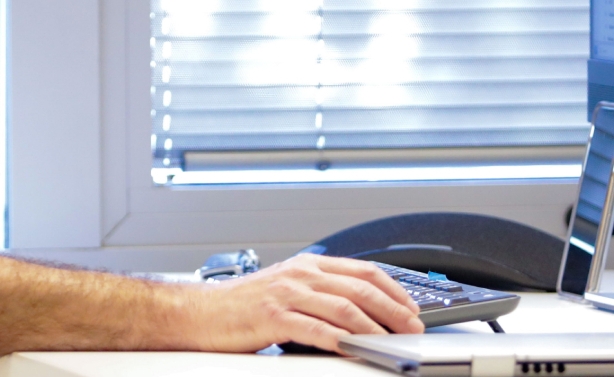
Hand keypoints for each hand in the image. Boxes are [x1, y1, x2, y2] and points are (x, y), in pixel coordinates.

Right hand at [173, 254, 422, 352]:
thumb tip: (359, 309)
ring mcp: (288, 294)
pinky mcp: (274, 317)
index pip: (363, 271)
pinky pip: (315, 329)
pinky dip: (340, 340)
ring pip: (344, 309)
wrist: (201, 312)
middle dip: (393, 309)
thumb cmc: (242, 305)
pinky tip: (354, 349)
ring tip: (392, 341)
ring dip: (374, 327)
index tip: (412, 307)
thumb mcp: (287, 287)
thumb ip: (319, 292)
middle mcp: (301, 274)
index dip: (393, 289)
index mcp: (308, 264)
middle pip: (360, 289)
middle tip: (413, 327)